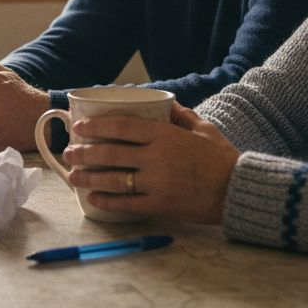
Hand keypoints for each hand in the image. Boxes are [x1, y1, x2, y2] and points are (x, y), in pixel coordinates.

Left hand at [63, 103, 238, 223]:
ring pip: (114, 179)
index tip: (79, 127)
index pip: (122, 127)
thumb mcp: (203, 129)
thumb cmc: (222, 157)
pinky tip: (93, 198)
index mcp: (165, 135)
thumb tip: (164, 102)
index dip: (96, 126)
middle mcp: (156, 158)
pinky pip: (127, 203)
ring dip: (89, 177)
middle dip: (84, 153)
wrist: (239, 190)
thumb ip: (181, 115)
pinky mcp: (160, 205)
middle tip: (68, 152)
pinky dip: (108, 201)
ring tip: (72, 176)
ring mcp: (157, 183)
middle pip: (111, 153)